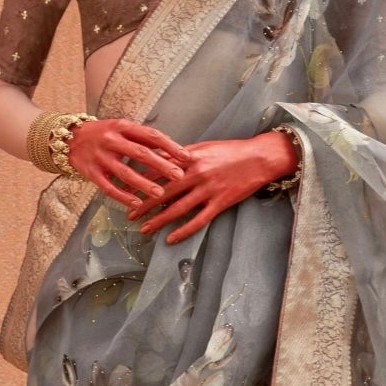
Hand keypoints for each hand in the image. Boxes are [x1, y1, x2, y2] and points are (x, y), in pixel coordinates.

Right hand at [66, 117, 191, 209]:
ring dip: (144, 184)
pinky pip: (109, 187)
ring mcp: (100, 157)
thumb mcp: (121, 128)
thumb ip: (142, 139)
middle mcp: (111, 140)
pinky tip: (136, 204)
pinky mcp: (91, 173)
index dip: (170, 146)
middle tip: (179, 176)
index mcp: (122, 126)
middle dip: (161, 166)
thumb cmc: (103, 134)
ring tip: (160, 193)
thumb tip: (171, 152)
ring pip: (125, 173)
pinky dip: (123, 197)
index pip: (151, 135)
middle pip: (140, 154)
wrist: (68, 138)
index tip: (186, 157)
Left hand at [127, 130, 299, 245]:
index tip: (126, 189)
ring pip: (177, 208)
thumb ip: (182, 155)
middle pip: (163, 192)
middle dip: (144, 204)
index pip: (158, 170)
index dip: (139, 180)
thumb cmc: (231, 151)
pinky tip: (171, 239)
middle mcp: (196, 173)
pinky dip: (183, 231)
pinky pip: (198, 220)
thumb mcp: (203, 147)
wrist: (259, 157)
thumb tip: (161, 160)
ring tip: (145, 228)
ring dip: (159, 220)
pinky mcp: (220, 202)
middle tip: (129, 214)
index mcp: (189, 158)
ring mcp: (208, 189)